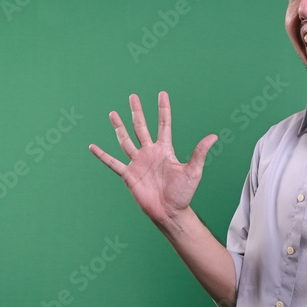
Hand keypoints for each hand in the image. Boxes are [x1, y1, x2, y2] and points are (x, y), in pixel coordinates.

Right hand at [88, 91, 216, 226]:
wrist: (169, 212)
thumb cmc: (183, 194)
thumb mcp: (193, 171)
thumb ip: (199, 152)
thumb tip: (213, 136)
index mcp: (164, 150)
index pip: (163, 125)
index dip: (163, 109)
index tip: (162, 94)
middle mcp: (150, 153)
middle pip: (141, 127)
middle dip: (137, 112)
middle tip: (133, 96)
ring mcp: (138, 163)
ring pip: (125, 140)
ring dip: (119, 127)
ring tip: (112, 113)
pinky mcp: (128, 175)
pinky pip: (113, 163)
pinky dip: (102, 155)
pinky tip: (93, 147)